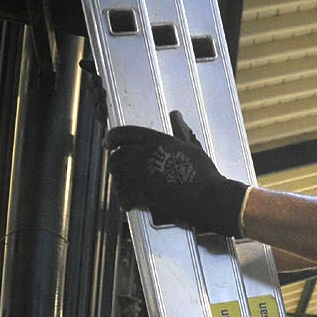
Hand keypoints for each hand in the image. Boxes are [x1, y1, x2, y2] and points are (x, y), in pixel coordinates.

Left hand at [105, 112, 247, 236]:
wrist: (209, 198)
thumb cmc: (204, 173)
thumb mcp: (191, 146)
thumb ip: (179, 130)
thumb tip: (176, 114)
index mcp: (156, 140)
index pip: (123, 133)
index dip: (112, 138)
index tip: (108, 143)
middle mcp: (145, 154)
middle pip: (117, 156)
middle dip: (115, 163)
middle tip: (118, 169)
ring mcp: (142, 174)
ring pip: (118, 176)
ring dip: (119, 181)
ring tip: (126, 187)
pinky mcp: (142, 192)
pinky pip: (123, 194)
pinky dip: (124, 199)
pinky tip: (130, 202)